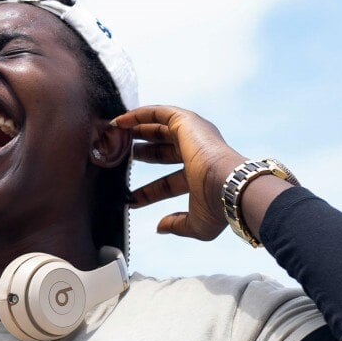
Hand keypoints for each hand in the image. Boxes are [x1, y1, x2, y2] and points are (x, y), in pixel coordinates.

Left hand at [112, 106, 246, 240]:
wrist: (227, 186)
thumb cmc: (216, 207)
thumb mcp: (196, 225)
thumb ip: (177, 225)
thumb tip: (160, 227)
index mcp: (200, 177)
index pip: (168, 184)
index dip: (149, 192)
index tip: (130, 198)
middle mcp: (197, 153)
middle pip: (163, 151)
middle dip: (142, 153)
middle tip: (120, 156)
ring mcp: (192, 136)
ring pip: (160, 129)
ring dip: (137, 131)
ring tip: (114, 135)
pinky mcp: (186, 122)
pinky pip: (158, 113)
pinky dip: (139, 115)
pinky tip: (120, 121)